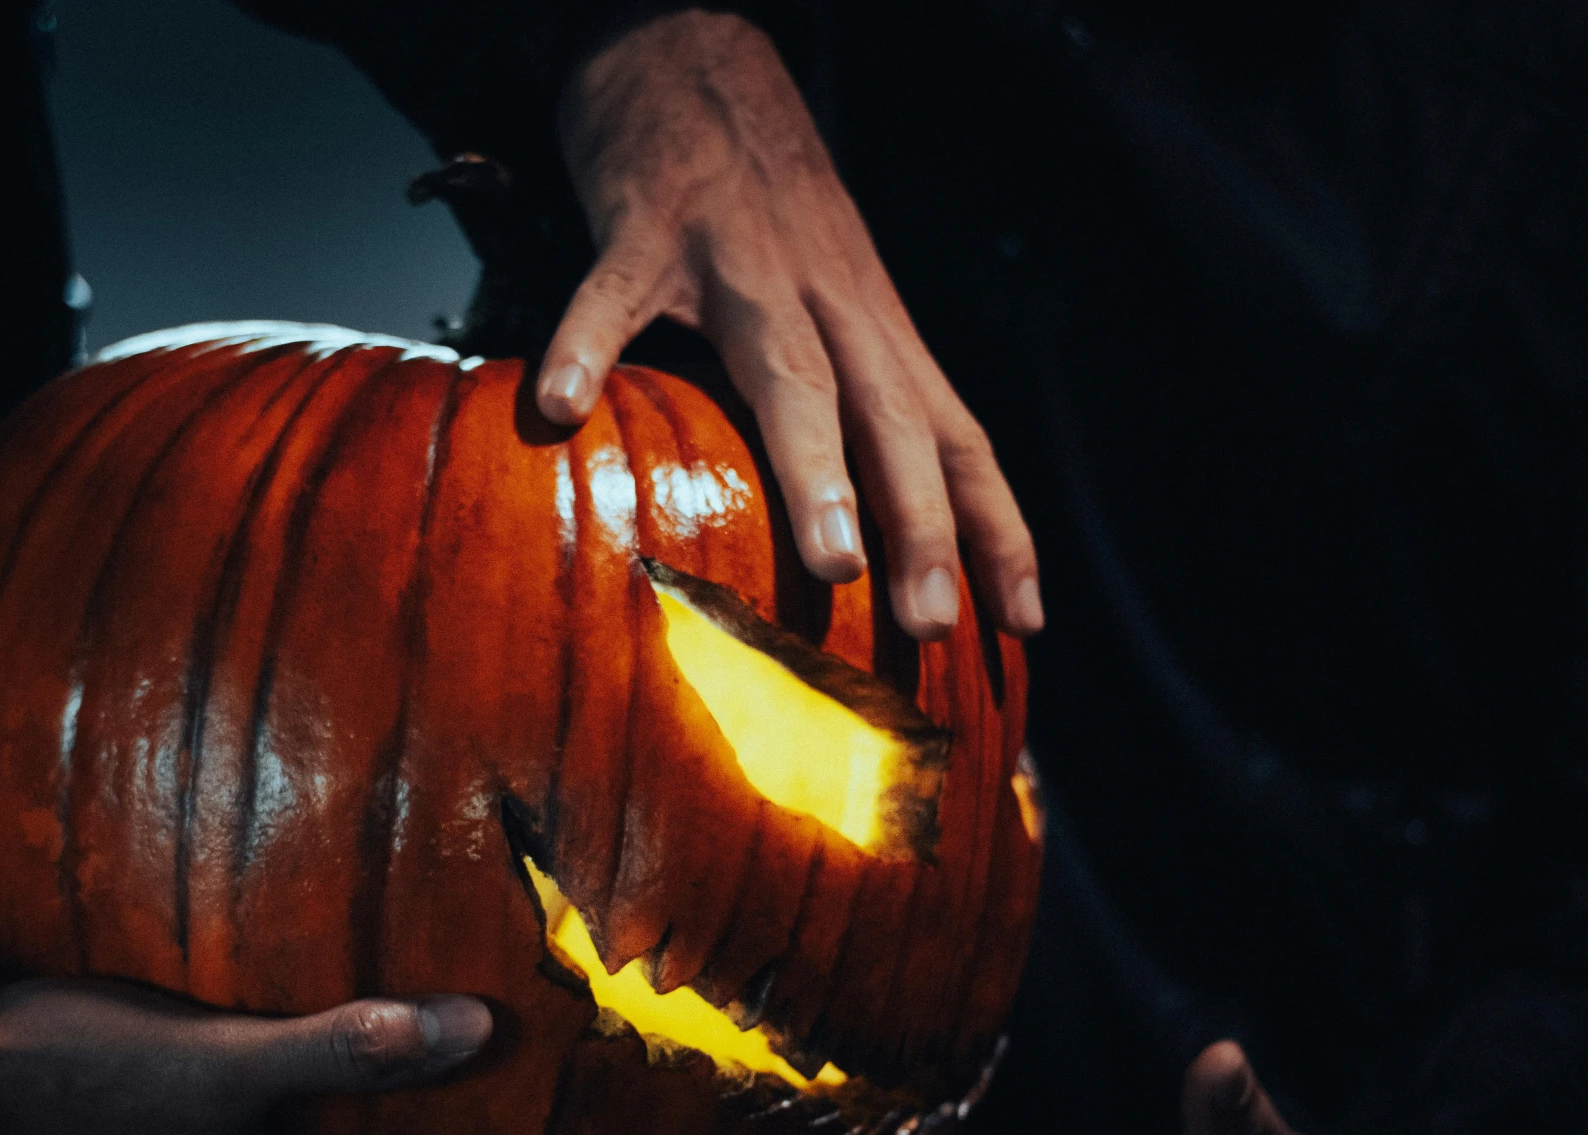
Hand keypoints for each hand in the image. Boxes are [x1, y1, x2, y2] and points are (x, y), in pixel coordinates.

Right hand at [0, 980, 490, 1134]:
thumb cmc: (74, 1071)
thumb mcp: (227, 1052)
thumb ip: (352, 1049)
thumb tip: (471, 1032)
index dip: (400, 1103)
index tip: (409, 1039)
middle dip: (321, 1108)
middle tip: (319, 1020)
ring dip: (250, 1121)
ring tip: (240, 1039)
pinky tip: (164, 1079)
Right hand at [541, 11, 1040, 640]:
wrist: (692, 53)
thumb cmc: (761, 200)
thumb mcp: (829, 290)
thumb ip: (845, 391)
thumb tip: (864, 527)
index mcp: (872, 323)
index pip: (956, 432)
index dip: (996, 524)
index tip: (1026, 621)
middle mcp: (827, 296)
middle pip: (890, 418)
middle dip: (921, 524)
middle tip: (932, 624)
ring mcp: (742, 259)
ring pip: (788, 369)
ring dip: (817, 464)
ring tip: (831, 562)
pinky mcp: (647, 225)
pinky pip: (614, 293)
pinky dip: (587, 343)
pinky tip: (561, 406)